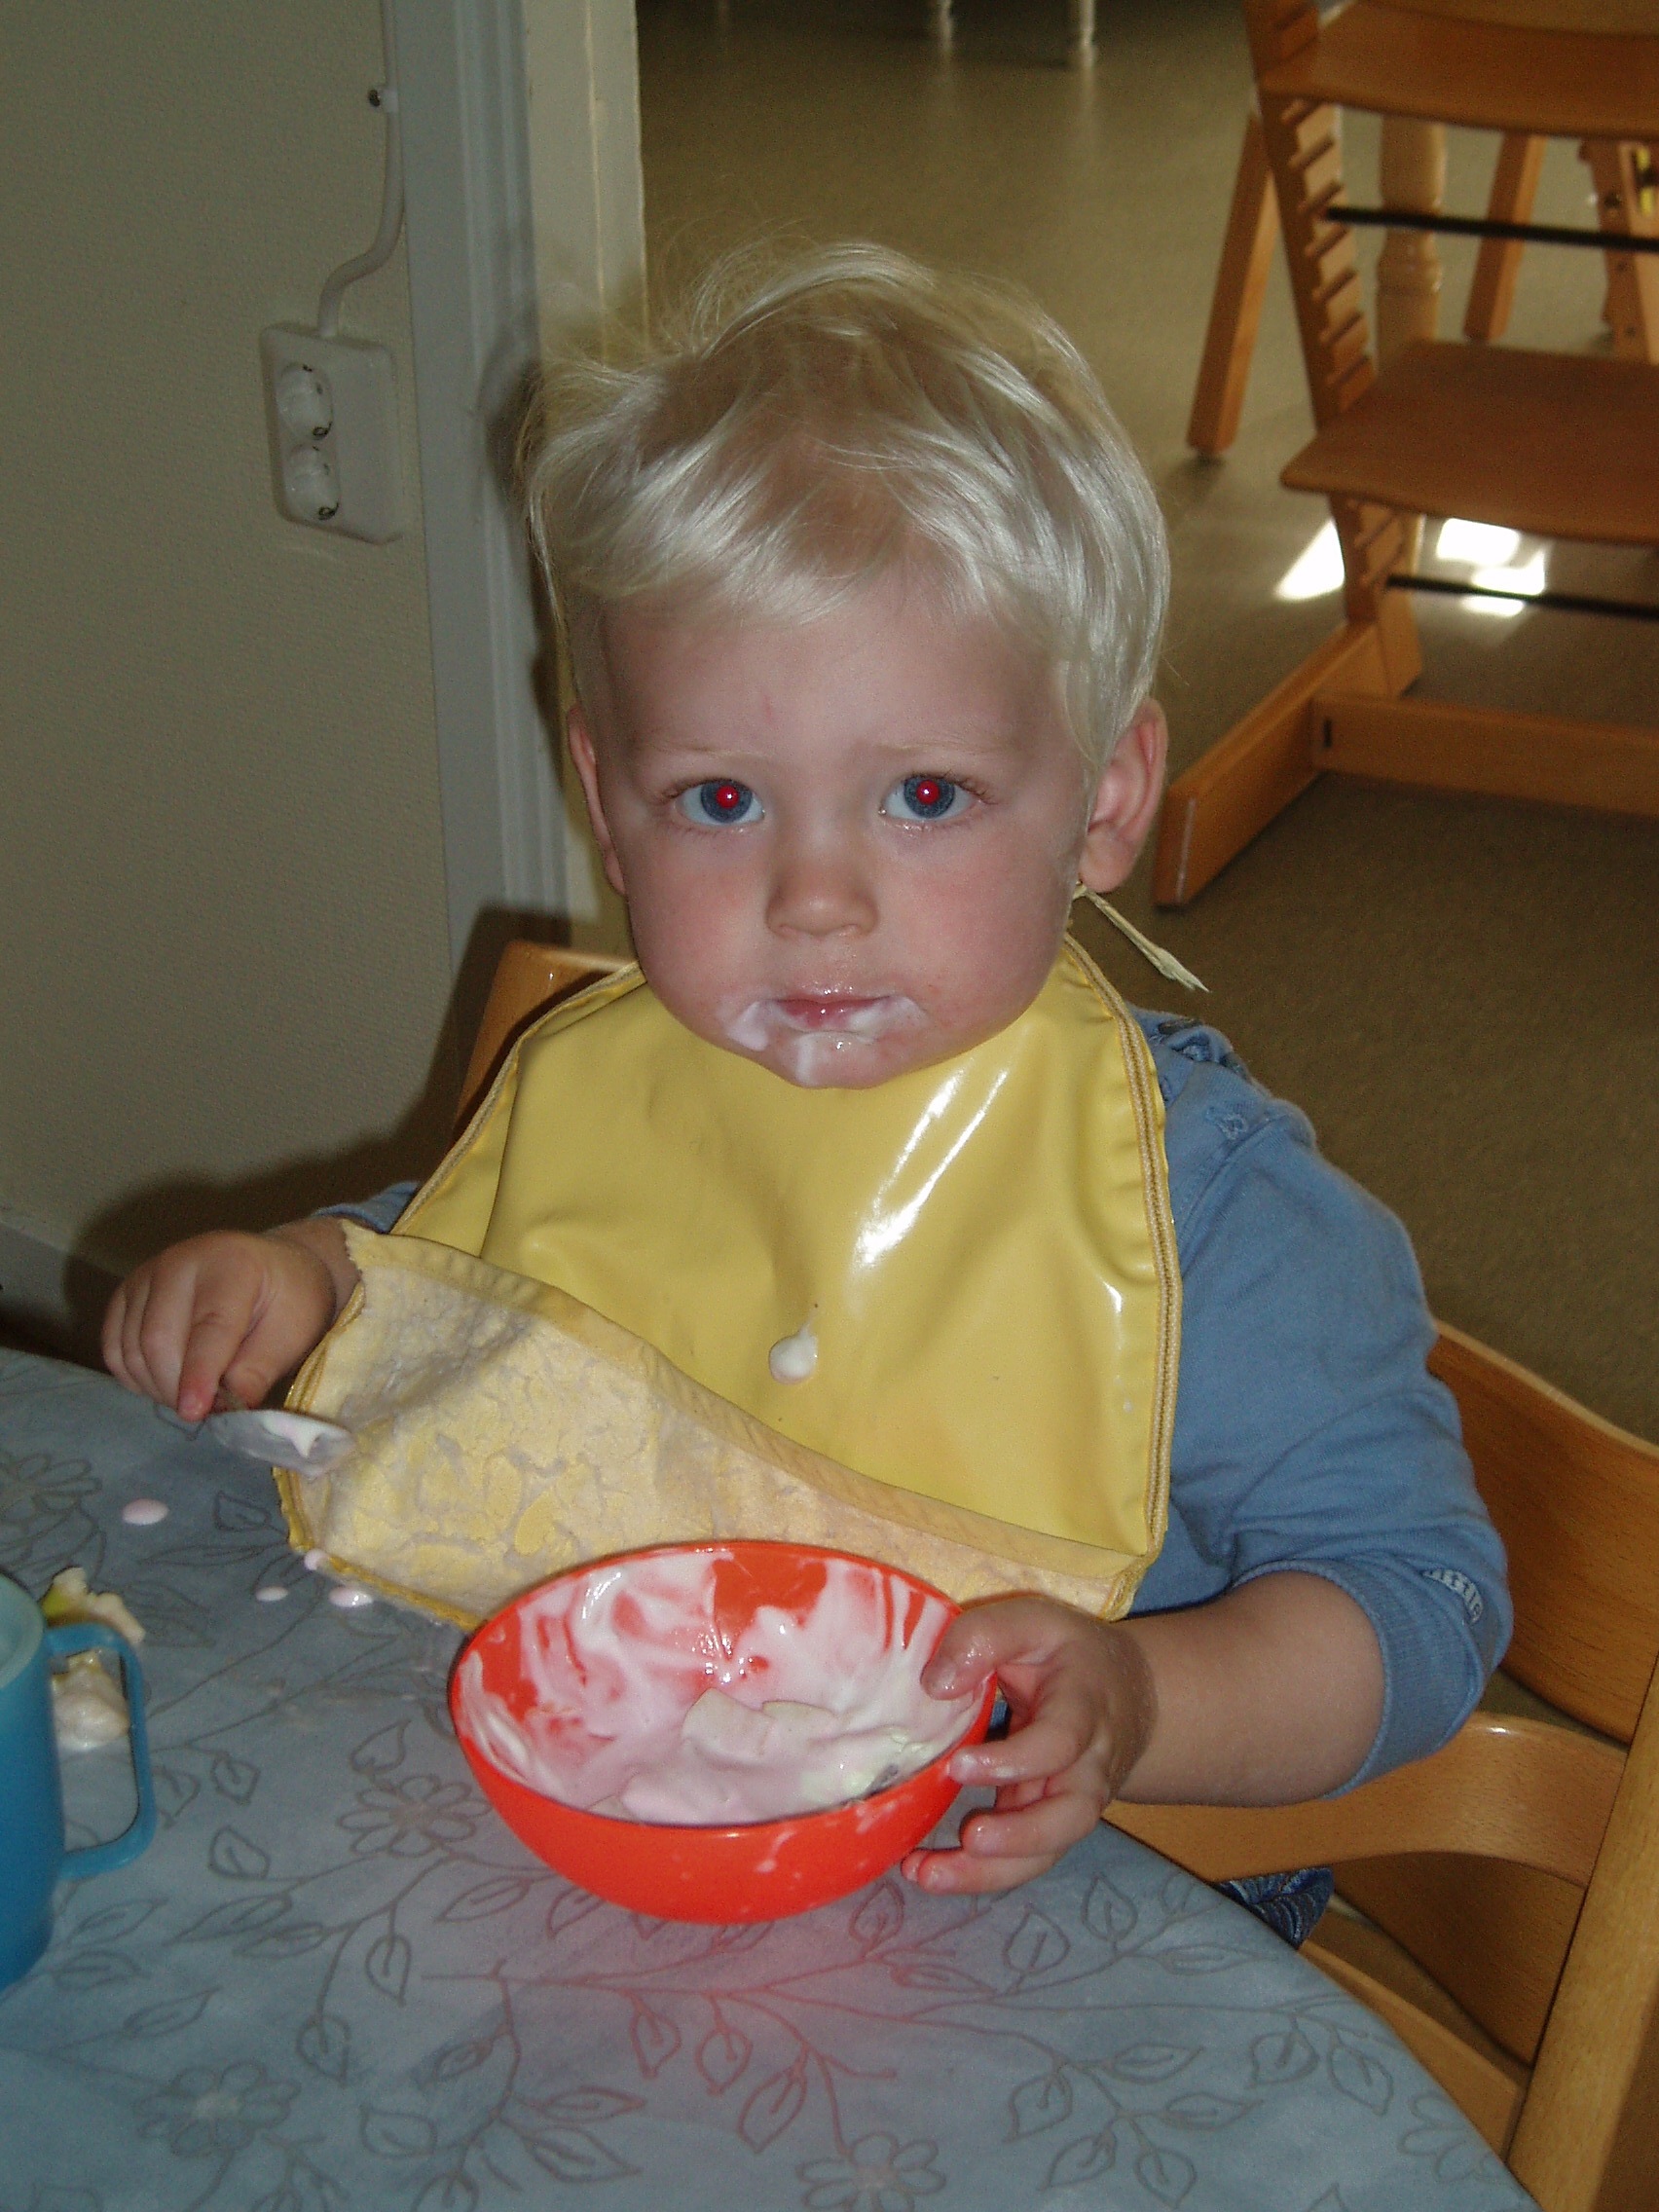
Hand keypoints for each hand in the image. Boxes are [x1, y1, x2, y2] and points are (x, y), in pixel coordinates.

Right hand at [102, 1221, 354, 1421]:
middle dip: (177, 1388)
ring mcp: (145, 1275)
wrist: (271, 1269)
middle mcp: (178, 1261)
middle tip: (206, 1411)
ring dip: (157, 1387)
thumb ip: (259, 1370)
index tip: (195, 1413)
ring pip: (131, 1349)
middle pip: (158, 1341)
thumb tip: (229, 1408)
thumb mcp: (292, 1335)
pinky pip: (114, 1348)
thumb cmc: (288, 1302)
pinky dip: (136, 1376)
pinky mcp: (125, 1294)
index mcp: (231, 1264)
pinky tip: (166, 1381)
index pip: (208, 1327)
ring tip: (193, 1395)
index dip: (199, 1375)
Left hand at [902, 1596, 1155, 1896]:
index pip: (1060, 1744)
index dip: (1014, 1760)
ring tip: (929, 1874)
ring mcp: (1070, 1804)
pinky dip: (980, 1873)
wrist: (1125, 1692)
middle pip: (1069, 1817)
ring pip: (1046, 1852)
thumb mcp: (1032, 1623)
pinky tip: (930, 1872)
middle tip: (970, 1837)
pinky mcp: (1047, 1823)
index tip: (959, 1764)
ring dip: (990, 1871)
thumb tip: (935, 1684)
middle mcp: (1087, 1768)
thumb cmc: (1067, 1653)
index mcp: (1083, 1711)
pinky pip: (1022, 1859)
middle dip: (1020, 1836)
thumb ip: (984, 1637)